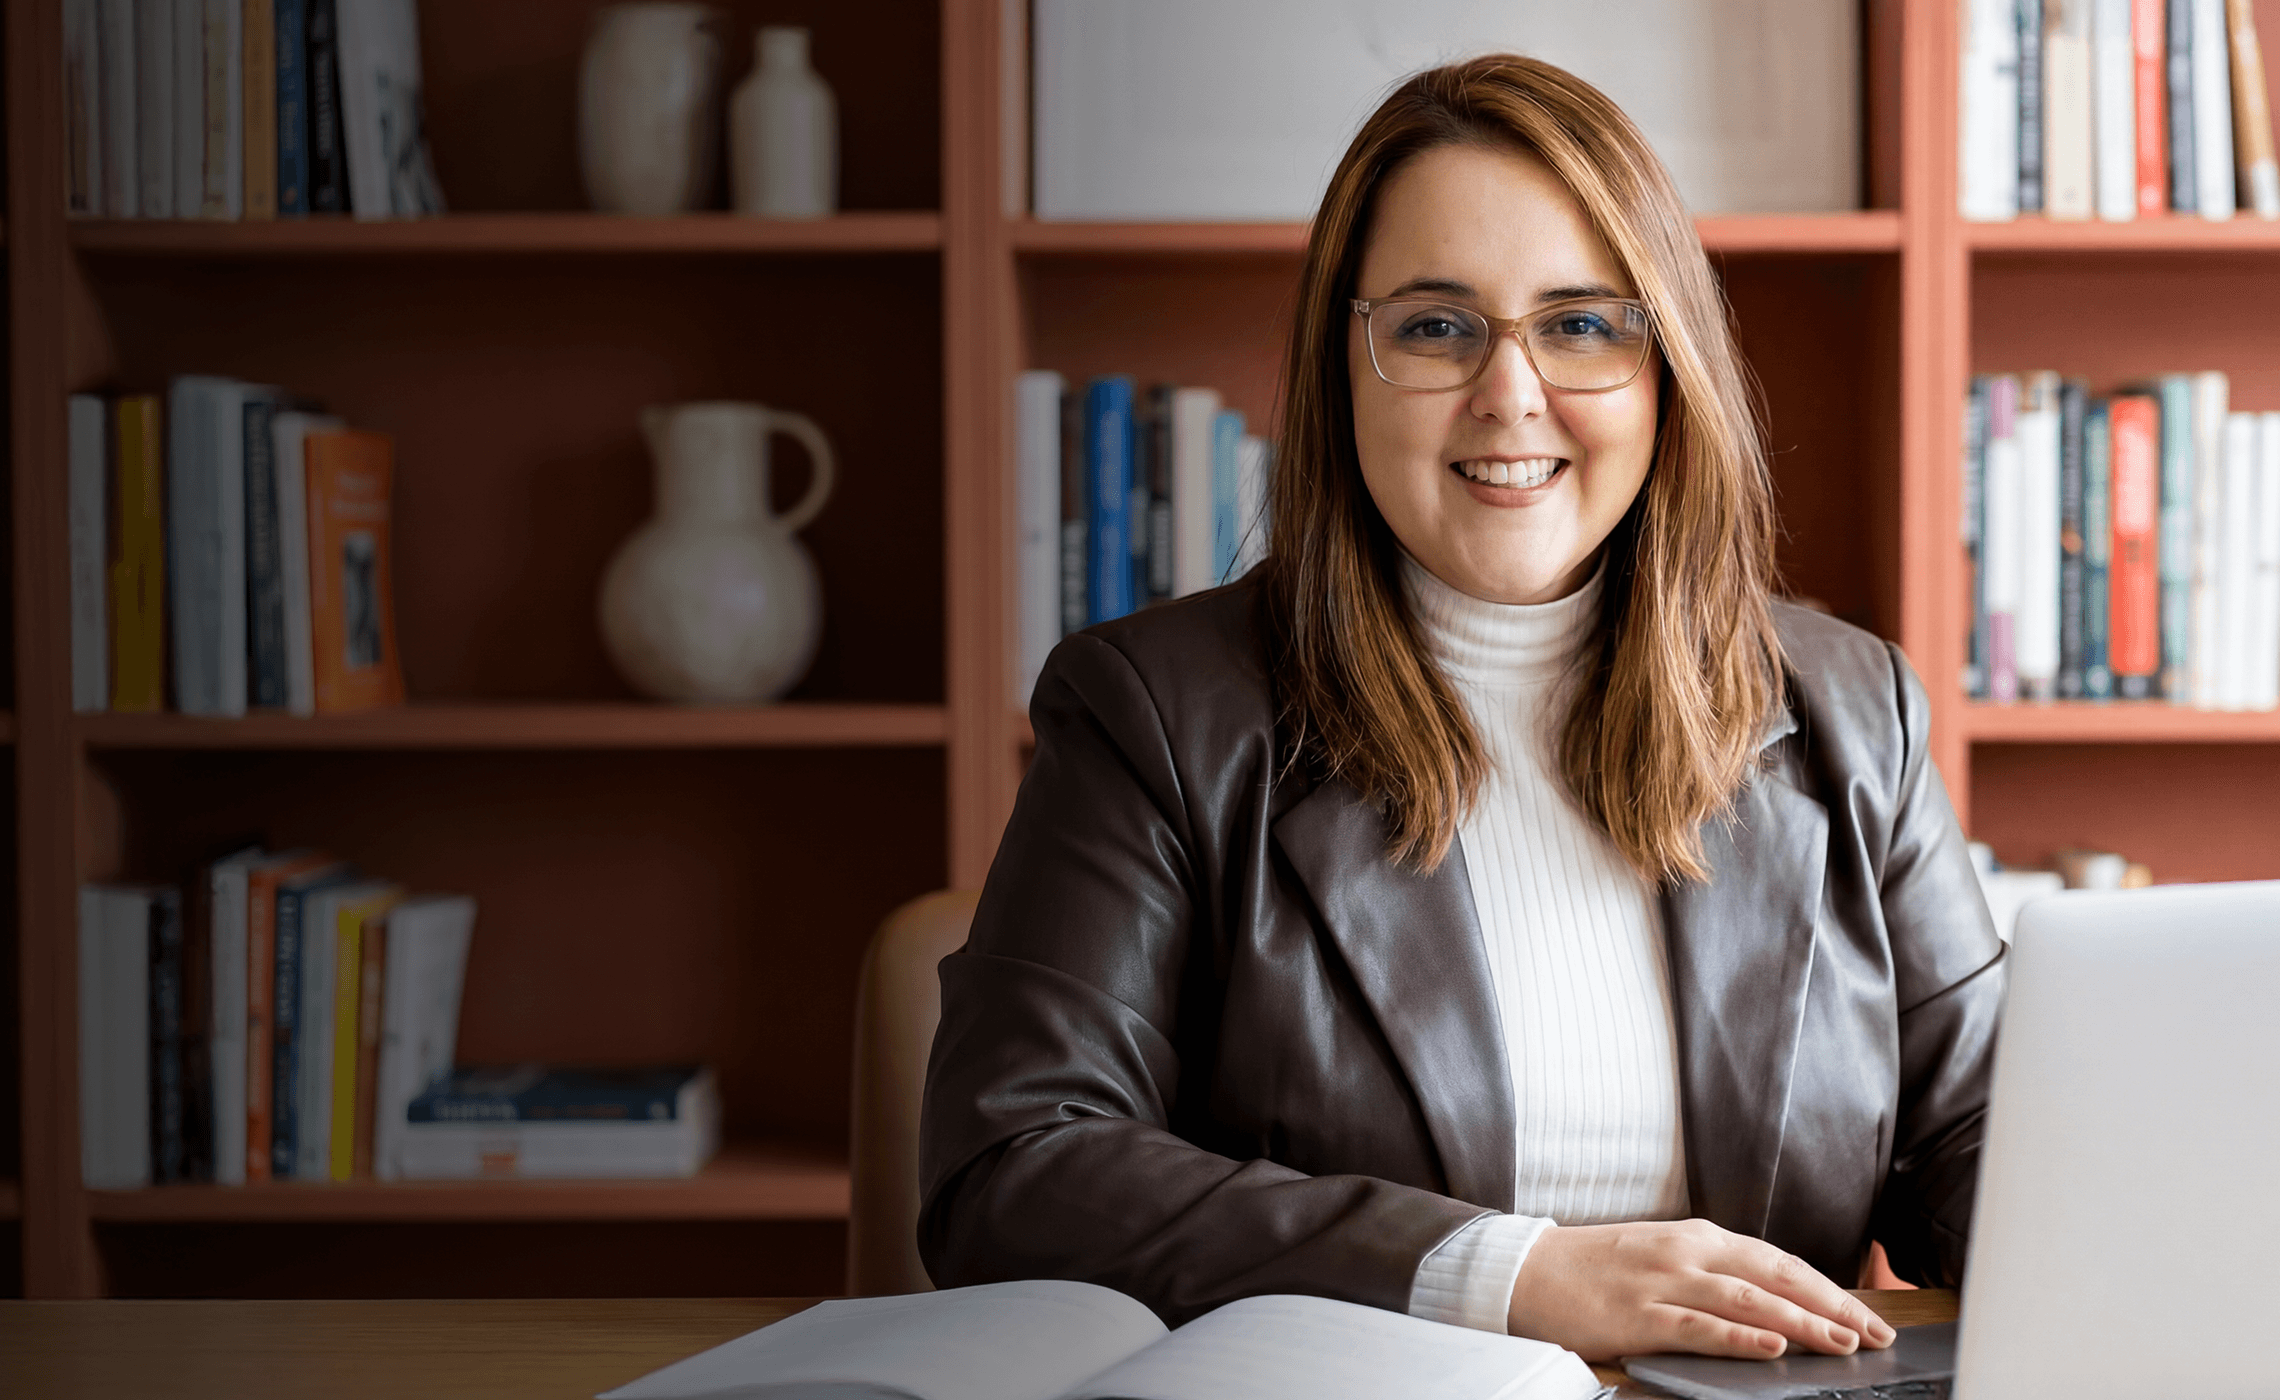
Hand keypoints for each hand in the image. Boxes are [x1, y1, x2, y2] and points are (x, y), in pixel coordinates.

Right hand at [1504, 1219, 1898, 1362]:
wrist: (1526, 1269)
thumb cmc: (1596, 1269)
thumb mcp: (1663, 1257)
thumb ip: (1714, 1274)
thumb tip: (1774, 1306)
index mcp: (1698, 1237)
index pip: (1779, 1261)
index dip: (1828, 1288)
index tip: (1867, 1314)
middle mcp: (1688, 1253)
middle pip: (1776, 1276)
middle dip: (1832, 1305)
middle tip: (1875, 1334)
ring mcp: (1664, 1283)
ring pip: (1747, 1301)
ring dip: (1801, 1323)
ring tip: (1842, 1343)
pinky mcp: (1639, 1315)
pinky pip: (1699, 1327)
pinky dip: (1740, 1338)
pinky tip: (1772, 1348)